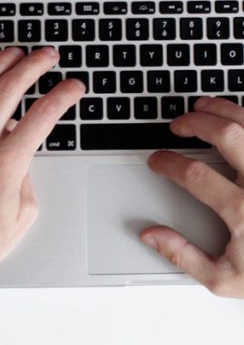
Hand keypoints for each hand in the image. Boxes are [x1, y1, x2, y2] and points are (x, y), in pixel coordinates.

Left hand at [0, 47, 84, 294]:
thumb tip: (23, 157)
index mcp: (6, 165)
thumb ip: (27, 181)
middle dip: (33, 66)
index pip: (42, 117)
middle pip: (9, 91)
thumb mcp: (20, 219)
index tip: (73, 87)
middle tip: (47, 56)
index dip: (62, 96)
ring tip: (13, 52)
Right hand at [141, 96, 243, 297]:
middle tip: (178, 125)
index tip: (158, 160)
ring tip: (204, 107)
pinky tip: (240, 118)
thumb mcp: (224, 279)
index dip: (168, 162)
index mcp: (243, 212)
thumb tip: (152, 236)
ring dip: (224, 110)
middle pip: (226, 135)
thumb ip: (183, 256)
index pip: (194, 174)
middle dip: (194, 123)